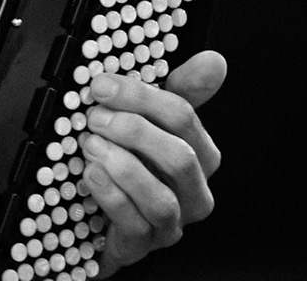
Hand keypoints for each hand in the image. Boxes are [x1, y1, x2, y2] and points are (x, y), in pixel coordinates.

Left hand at [79, 51, 226, 272]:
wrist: (99, 219)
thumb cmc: (133, 164)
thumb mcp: (151, 122)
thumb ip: (180, 92)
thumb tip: (215, 60)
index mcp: (200, 156)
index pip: (184, 117)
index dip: (140, 96)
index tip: (101, 84)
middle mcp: (193, 193)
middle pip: (180, 158)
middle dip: (134, 132)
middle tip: (95, 117)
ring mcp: (170, 224)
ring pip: (162, 199)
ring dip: (124, 167)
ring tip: (91, 145)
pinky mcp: (142, 246)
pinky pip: (135, 225)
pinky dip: (111, 196)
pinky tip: (91, 175)